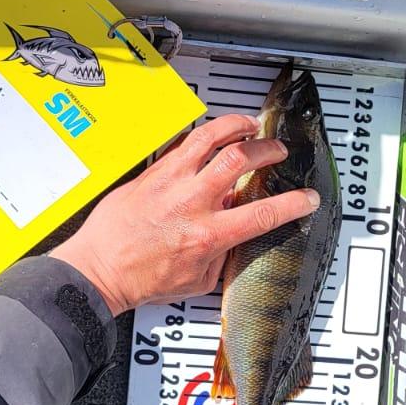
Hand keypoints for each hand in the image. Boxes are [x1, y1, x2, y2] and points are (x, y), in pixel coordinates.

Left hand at [52, 112, 320, 315]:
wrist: (99, 270)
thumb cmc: (141, 279)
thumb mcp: (198, 280)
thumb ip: (223, 254)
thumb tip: (236, 235)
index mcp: (208, 235)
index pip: (263, 213)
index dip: (294, 203)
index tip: (306, 198)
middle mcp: (192, 203)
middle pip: (240, 159)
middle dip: (267, 149)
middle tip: (276, 150)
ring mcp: (170, 183)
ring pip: (209, 137)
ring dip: (235, 126)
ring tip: (249, 125)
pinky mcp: (151, 173)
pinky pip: (180, 143)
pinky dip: (200, 135)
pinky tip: (210, 135)